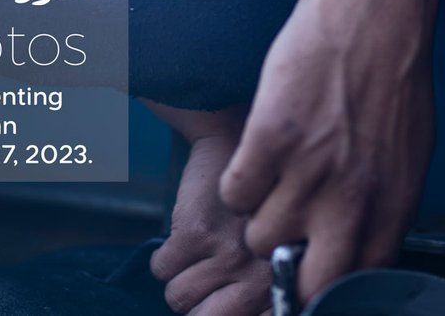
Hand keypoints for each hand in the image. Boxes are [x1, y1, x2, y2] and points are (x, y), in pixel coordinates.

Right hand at [150, 116, 270, 315]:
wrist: (235, 145)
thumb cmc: (256, 209)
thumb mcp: (273, 253)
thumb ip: (263, 292)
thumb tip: (229, 315)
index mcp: (282, 282)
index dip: (224, 312)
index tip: (220, 297)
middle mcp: (260, 274)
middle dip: (197, 303)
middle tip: (205, 276)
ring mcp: (229, 254)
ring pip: (178, 296)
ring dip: (180, 276)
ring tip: (199, 250)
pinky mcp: (197, 234)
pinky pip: (162, 269)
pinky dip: (164, 255)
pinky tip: (186, 235)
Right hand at [220, 0, 436, 302]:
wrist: (376, 3)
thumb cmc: (393, 74)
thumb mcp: (408, 152)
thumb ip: (384, 206)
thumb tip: (364, 253)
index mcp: (392, 205)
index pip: (352, 287)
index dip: (324, 290)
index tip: (306, 275)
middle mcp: (354, 197)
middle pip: (303, 283)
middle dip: (285, 268)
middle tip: (281, 234)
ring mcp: (312, 169)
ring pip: (260, 235)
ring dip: (259, 214)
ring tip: (273, 174)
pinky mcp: (272, 136)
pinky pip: (234, 193)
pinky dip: (236, 179)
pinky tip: (256, 150)